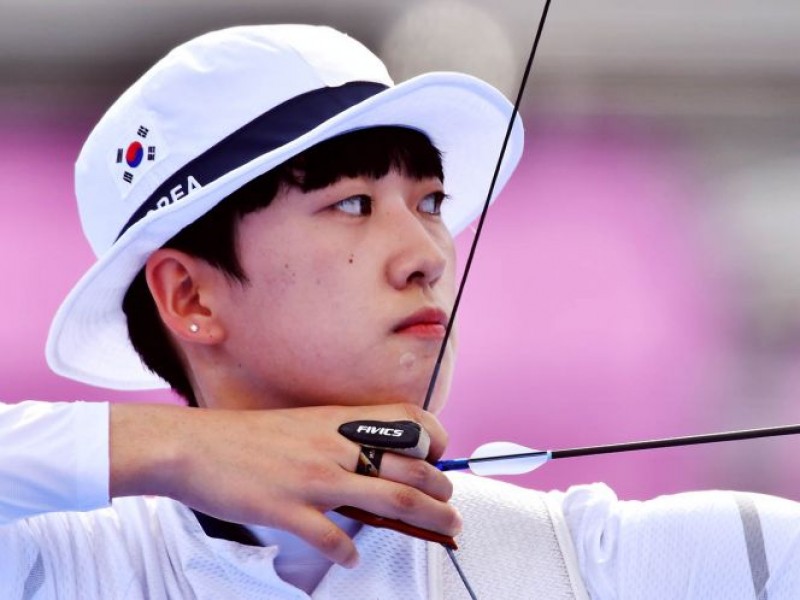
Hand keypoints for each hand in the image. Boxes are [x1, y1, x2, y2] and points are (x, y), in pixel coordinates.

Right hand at [109, 402, 459, 566]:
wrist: (194, 447)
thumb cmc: (245, 436)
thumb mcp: (300, 423)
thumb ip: (336, 438)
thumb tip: (369, 460)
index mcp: (337, 422)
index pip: (407, 421)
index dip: (434, 440)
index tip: (441, 458)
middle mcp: (334, 447)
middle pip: (410, 469)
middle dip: (443, 491)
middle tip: (452, 506)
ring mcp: (314, 480)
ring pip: (391, 500)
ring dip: (427, 519)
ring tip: (444, 530)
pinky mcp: (289, 511)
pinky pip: (333, 538)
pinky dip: (349, 552)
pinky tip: (351, 556)